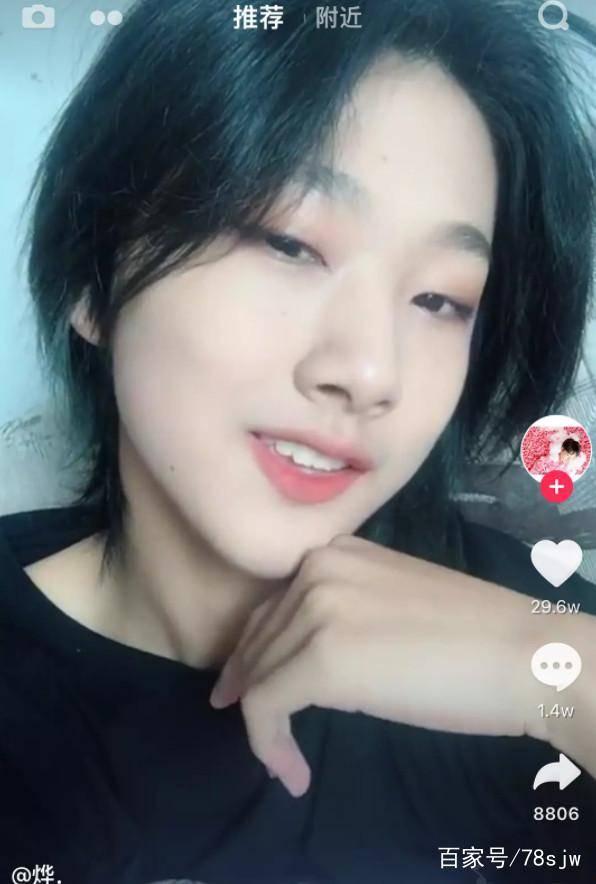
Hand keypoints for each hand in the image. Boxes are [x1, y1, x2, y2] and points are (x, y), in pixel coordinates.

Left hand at [208, 534, 545, 797]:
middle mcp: (316, 569)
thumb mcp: (391, 602)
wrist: (523, 653)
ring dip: (263, 726)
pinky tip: (293, 774)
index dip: (255, 653)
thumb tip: (308, 656)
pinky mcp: (320, 660)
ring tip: (283, 762)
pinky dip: (269, 745)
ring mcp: (315, 610)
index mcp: (335, 550)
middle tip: (259, 730)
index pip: (274, 606)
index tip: (251, 689)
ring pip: (257, 674)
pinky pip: (265, 708)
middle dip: (249, 687)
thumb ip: (345, 612)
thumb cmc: (474, 635)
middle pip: (259, 639)